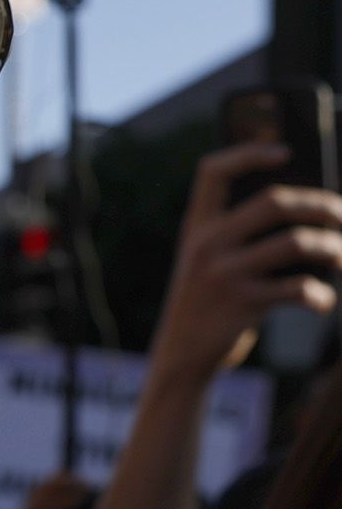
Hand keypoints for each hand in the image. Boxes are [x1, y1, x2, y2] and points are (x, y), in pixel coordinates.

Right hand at [150, 145, 341, 383]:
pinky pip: (298, 288)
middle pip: (275, 201)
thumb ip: (241, 236)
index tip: (286, 151)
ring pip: (296, 242)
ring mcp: (223, 272)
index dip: (249, 152)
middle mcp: (207, 243)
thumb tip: (312, 213)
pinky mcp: (242, 303)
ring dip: (332, 249)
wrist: (181, 356)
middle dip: (321, 206)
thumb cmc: (209, 304)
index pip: (214, 171)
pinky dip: (320, 296)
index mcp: (196, 226)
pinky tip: (322, 303)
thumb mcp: (209, 263)